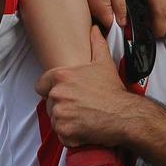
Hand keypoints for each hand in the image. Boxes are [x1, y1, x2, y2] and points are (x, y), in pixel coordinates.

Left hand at [36, 26, 134, 147]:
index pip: (41, 85)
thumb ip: (96, 44)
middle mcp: (57, 94)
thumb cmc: (113, 91)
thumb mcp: (104, 63)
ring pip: (55, 119)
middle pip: (49, 103)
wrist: (125, 115)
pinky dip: (71, 136)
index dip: (50, 89)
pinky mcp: (64, 131)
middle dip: (61, 106)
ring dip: (66, 121)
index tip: (63, 94)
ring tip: (83, 117)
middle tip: (79, 107)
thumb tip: (94, 30)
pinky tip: (84, 129)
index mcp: (61, 77)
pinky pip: (62, 135)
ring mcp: (60, 114)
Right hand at [80, 0, 127, 28]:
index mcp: (100, 11)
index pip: (111, 28)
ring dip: (109, 11)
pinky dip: (103, 5)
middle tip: (122, 7)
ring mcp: (88, 5)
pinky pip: (96, 8)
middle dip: (115, 19)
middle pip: (105, 23)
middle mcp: (91, 11)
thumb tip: (122, 24)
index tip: (127, 21)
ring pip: (101, 15)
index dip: (121, 26)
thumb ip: (120, 9)